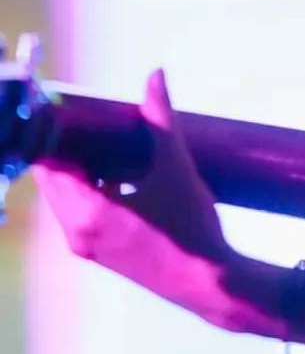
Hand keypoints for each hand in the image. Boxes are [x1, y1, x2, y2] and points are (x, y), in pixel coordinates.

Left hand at [33, 69, 234, 321]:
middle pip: (54, 181)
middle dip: (71, 148)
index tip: (76, 112)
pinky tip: (121, 173)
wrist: (205, 277)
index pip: (50, 166)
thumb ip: (161, 119)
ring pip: (67, 197)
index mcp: (86, 212)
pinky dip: (90, 188)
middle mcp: (76, 231)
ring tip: (110, 142)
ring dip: (81, 169)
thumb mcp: (176, 166)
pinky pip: (80, 211)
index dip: (58, 135)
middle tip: (96, 121)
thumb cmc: (188, 224)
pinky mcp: (100, 251)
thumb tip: (155, 76)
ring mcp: (86, 245)